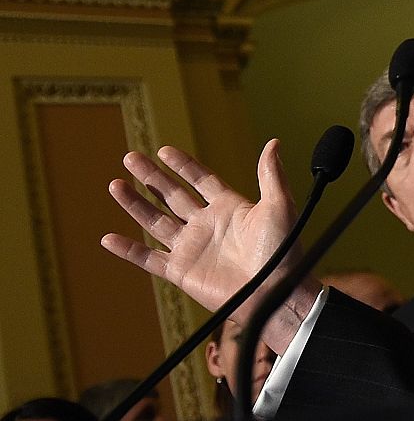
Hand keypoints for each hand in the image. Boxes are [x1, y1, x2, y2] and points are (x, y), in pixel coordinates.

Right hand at [102, 140, 318, 349]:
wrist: (274, 292)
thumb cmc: (283, 250)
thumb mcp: (280, 206)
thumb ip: (271, 175)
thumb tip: (273, 142)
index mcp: (229, 207)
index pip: (200, 180)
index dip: (182, 165)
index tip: (164, 151)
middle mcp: (206, 224)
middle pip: (172, 195)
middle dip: (151, 177)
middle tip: (130, 158)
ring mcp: (191, 247)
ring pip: (155, 221)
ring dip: (134, 204)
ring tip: (115, 184)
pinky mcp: (181, 271)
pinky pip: (148, 259)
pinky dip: (128, 250)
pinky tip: (108, 238)